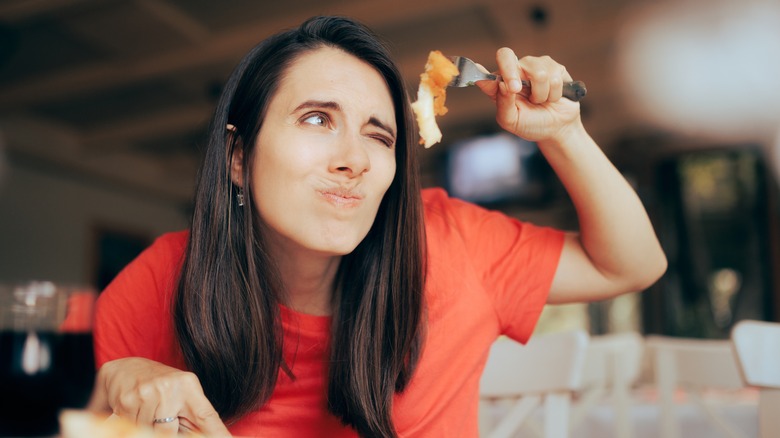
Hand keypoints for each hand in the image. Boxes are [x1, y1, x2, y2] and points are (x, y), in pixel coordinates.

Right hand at [93, 357, 231, 436]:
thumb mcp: (181, 394)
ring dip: (146, 426)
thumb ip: (193, 417)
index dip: (218, 434)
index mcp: (188, 386)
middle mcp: (170, 387)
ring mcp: (147, 393)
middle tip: (161, 413)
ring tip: (147, 409)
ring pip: (149, 431)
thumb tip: (208, 435)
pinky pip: (131, 426)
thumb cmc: (159, 386)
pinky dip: (132, 422)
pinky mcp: (127, 400)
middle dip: (166, 430)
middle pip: (170, 433)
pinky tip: (134, 408)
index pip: (206, 417)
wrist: (124, 369)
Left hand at [475, 47, 580, 142]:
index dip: (480, 72)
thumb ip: (503, 103)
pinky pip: (554, 75)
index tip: (487, 81)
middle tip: (516, 90)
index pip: (485, 73)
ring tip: (540, 101)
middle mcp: (514, 71)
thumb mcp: (512, 120)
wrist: (558, 129)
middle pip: (505, 55)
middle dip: (511, 73)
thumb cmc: (531, 124)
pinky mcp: (554, 67)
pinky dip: (554, 93)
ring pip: (538, 72)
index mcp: (499, 85)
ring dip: (541, 94)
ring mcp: (533, 66)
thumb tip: (501, 84)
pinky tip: (552, 97)